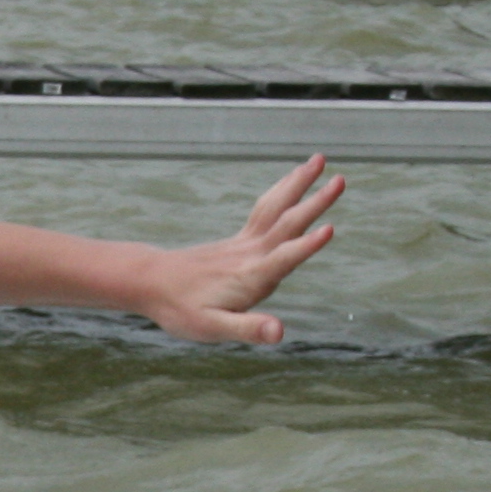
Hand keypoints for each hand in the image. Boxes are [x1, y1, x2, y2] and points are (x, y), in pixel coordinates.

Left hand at [142, 156, 341, 346]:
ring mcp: (244, 244)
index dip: (305, 248)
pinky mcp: (239, 240)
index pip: (282, 260)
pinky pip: (266, 209)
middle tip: (341, 178)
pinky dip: (283, 191)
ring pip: (276, 207)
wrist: (149, 282)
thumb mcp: (212, 328)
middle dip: (315, 202)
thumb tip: (279, 332)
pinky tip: (294, 179)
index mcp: (249, 277)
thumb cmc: (180, 309)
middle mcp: (250, 254)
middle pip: (286, 223)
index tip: (328, 229)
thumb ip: (248, 328)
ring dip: (298, 183)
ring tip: (319, 159)